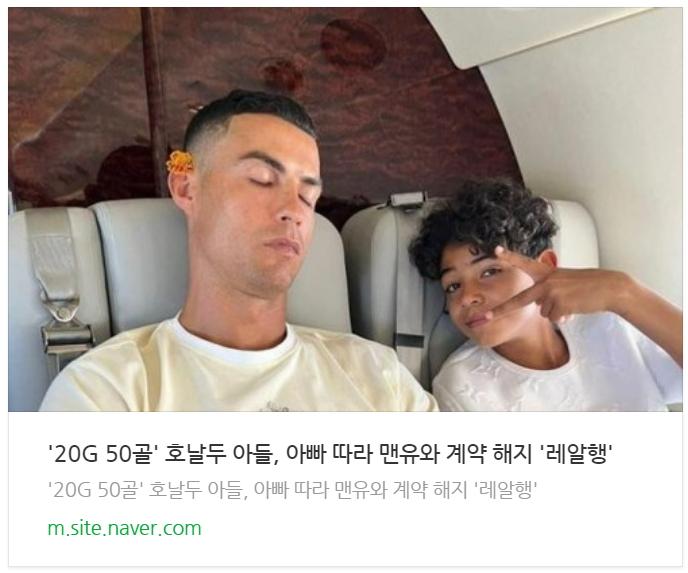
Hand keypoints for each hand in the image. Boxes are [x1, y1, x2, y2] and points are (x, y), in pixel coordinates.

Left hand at [487, 246, 628, 322]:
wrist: (609, 288)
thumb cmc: (589, 286)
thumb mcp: (565, 283)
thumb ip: (549, 292)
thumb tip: (543, 310)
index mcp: (547, 272)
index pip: (525, 263)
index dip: (509, 256)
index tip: (495, 250)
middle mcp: (546, 281)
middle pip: (520, 300)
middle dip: (501, 310)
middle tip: (485, 316)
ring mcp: (551, 292)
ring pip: (544, 313)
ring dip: (557, 312)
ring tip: (573, 302)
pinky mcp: (559, 304)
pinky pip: (554, 318)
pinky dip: (565, 317)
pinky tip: (575, 308)